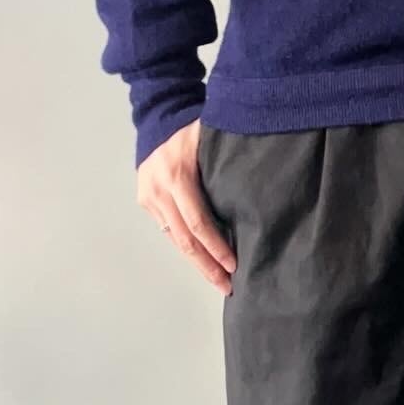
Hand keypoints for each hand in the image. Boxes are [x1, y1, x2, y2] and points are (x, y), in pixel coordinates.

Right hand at [137, 120, 236, 294]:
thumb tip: (258, 189)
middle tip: (227, 286)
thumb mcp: (210, 139)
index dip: (216, 247)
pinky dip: (187, 248)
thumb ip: (226, 164)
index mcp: (176, 174)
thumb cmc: (192, 129)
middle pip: (185, 239)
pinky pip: (169, 231)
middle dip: (207, 266)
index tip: (233, 265)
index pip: (198, 222)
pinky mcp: (145, 202)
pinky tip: (204, 261)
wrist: (157, 117)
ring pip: (175, 240)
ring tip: (218, 280)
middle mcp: (158, 189)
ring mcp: (149, 197)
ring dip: (197, 263)